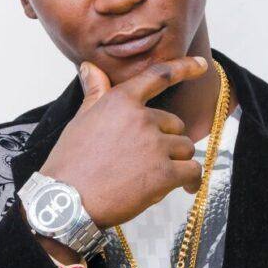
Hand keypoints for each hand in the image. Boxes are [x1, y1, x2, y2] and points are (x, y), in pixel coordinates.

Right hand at [40, 55, 208, 228]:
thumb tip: (90, 67)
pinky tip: (184, 188)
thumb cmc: (70, 164)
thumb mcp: (80, 120)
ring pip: (185, 148)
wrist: (66, 202)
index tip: (201, 65)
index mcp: (121, 101)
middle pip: (175, 125)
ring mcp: (155, 146)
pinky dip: (191, 180)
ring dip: (176, 161)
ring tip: (154, 177)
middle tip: (144, 161)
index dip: (184, 68)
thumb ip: (95, 93)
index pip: (158, 77)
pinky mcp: (164, 174)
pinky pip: (192, 171)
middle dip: (166, 141)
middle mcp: (141, 119)